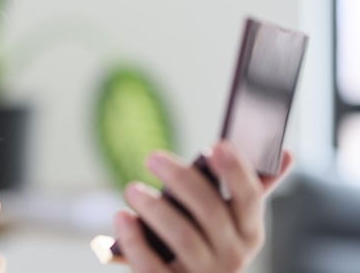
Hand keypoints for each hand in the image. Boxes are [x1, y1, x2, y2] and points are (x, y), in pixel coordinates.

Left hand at [114, 142, 293, 272]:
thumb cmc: (203, 240)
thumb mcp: (229, 219)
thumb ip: (247, 188)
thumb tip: (284, 152)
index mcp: (249, 231)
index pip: (249, 197)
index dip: (236, 170)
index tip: (215, 145)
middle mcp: (233, 256)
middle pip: (210, 210)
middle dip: (181, 179)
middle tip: (152, 157)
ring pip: (181, 236)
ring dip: (154, 207)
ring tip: (133, 189)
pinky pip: (152, 265)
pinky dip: (135, 240)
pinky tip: (122, 218)